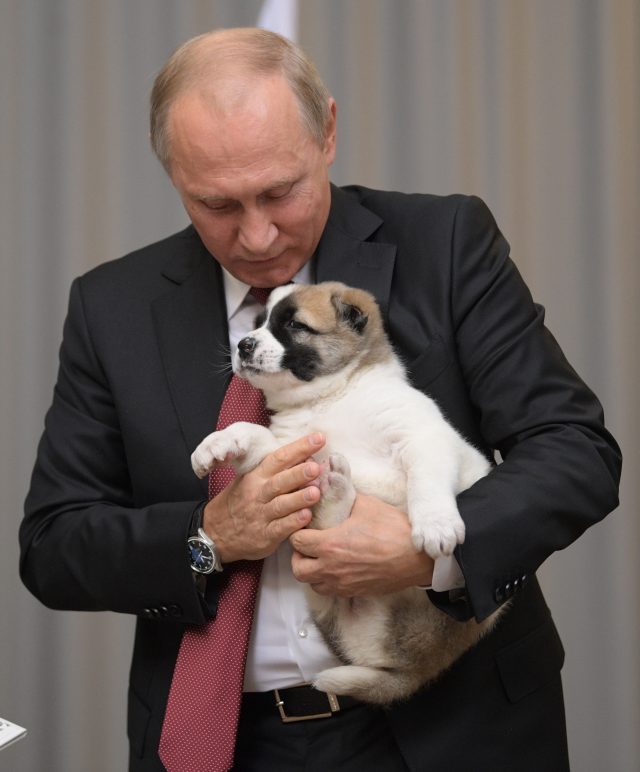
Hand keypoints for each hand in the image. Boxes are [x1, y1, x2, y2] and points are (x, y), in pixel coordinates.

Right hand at [202, 432, 324, 562]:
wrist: (216, 532)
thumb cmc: (240, 502)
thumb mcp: (250, 480)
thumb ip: (274, 470)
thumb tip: (306, 456)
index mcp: (256, 476)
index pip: (279, 458)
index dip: (299, 447)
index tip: (318, 438)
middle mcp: (258, 493)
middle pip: (280, 481)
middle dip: (299, 473)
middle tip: (317, 467)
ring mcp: (261, 515)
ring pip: (282, 505)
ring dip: (299, 498)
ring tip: (316, 492)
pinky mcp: (265, 536)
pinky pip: (280, 528)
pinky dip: (293, 522)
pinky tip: (306, 516)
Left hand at [289, 493, 433, 595]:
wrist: (417, 557)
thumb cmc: (394, 529)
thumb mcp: (366, 505)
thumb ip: (344, 497)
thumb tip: (333, 486)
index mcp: (331, 544)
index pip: (297, 542)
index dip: (297, 532)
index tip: (305, 526)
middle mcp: (332, 568)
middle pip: (298, 569)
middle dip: (299, 555)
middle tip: (308, 544)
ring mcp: (343, 583)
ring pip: (312, 583)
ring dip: (311, 571)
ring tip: (320, 557)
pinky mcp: (354, 592)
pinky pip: (330, 591)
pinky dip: (326, 581)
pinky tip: (336, 567)